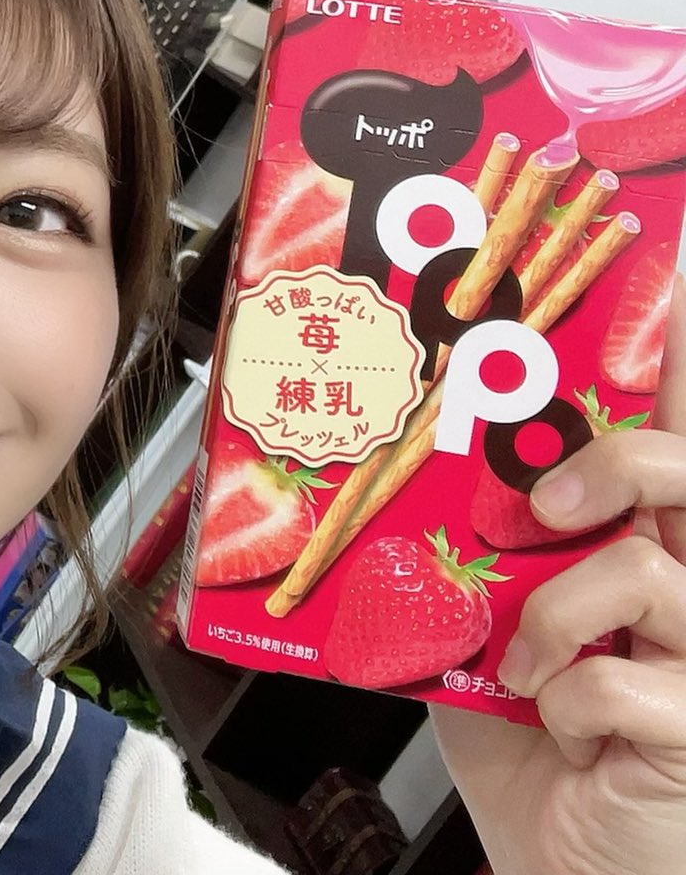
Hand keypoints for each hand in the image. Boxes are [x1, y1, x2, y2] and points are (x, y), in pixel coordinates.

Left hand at [431, 273, 685, 874]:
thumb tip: (379, 486)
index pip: (680, 436)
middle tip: (543, 508)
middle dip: (613, 462)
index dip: (682, 355)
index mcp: (650, 554)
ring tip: (527, 664)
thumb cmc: (538, 762)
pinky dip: (567, 705)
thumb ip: (467, 563)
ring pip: (654, 571)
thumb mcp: (483, 637)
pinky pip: (629, 686)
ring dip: (557, 614)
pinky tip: (565, 733)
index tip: (678, 272)